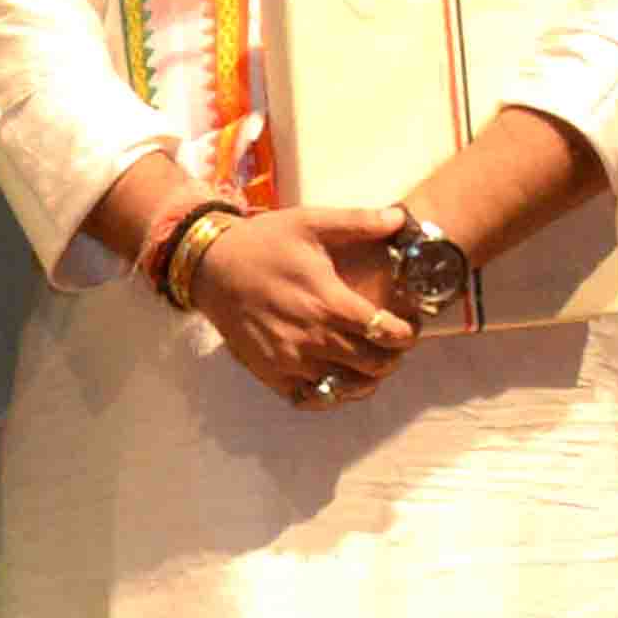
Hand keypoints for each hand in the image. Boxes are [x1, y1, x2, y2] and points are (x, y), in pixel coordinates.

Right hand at [188, 205, 416, 405]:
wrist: (210, 267)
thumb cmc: (263, 243)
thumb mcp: (310, 222)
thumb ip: (358, 222)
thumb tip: (400, 217)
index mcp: (327, 302)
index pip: (384, 332)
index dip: (404, 333)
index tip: (406, 326)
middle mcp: (312, 338)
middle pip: (372, 364)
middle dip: (392, 356)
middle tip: (391, 344)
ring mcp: (290, 360)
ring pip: (346, 387)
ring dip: (367, 378)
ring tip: (370, 363)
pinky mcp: (271, 373)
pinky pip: (312, 399)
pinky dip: (332, 395)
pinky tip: (338, 378)